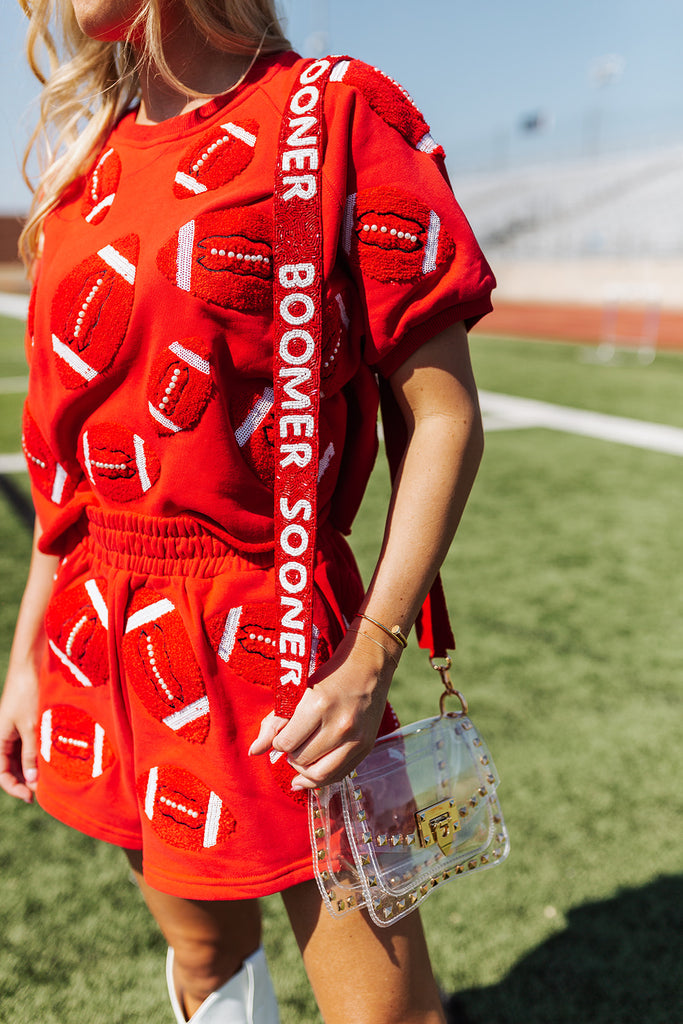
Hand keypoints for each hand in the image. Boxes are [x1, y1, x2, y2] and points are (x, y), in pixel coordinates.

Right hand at [0, 662, 39, 802]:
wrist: (30, 667)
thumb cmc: (27, 694)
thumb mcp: (31, 727)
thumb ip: (31, 754)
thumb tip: (32, 782)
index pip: (3, 774)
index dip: (16, 789)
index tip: (32, 798)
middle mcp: (6, 738)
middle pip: (14, 769)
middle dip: (28, 781)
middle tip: (47, 790)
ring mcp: (16, 731)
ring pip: (24, 758)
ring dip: (36, 768)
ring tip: (53, 778)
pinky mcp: (27, 724)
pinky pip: (31, 745)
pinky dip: (40, 754)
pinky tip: (54, 759)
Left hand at [249, 630, 395, 788]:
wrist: (369, 666)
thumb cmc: (330, 676)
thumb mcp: (299, 691)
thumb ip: (274, 722)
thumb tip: (254, 752)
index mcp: (318, 705)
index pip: (286, 743)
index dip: (279, 743)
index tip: (282, 736)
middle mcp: (339, 725)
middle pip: (301, 760)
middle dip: (291, 756)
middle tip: (293, 745)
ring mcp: (356, 738)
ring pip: (320, 775)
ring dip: (305, 771)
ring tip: (301, 759)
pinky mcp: (366, 747)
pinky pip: (339, 775)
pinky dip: (323, 778)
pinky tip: (312, 774)